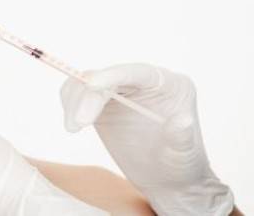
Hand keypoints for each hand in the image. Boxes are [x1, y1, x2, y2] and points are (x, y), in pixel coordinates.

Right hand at [60, 62, 233, 215]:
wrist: (166, 181)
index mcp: (169, 85)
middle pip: (107, 76)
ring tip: (72, 126)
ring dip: (74, 100)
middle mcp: (143, 83)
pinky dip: (70, 104)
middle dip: (87, 95)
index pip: (137, 72)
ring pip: (87, 81)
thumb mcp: (184, 155)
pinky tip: (72, 123)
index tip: (92, 84)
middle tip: (77, 123)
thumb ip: (182, 138)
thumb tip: (182, 120)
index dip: (113, 75)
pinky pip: (79, 93)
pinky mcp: (102, 104)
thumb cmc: (181, 167)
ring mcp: (121, 92)